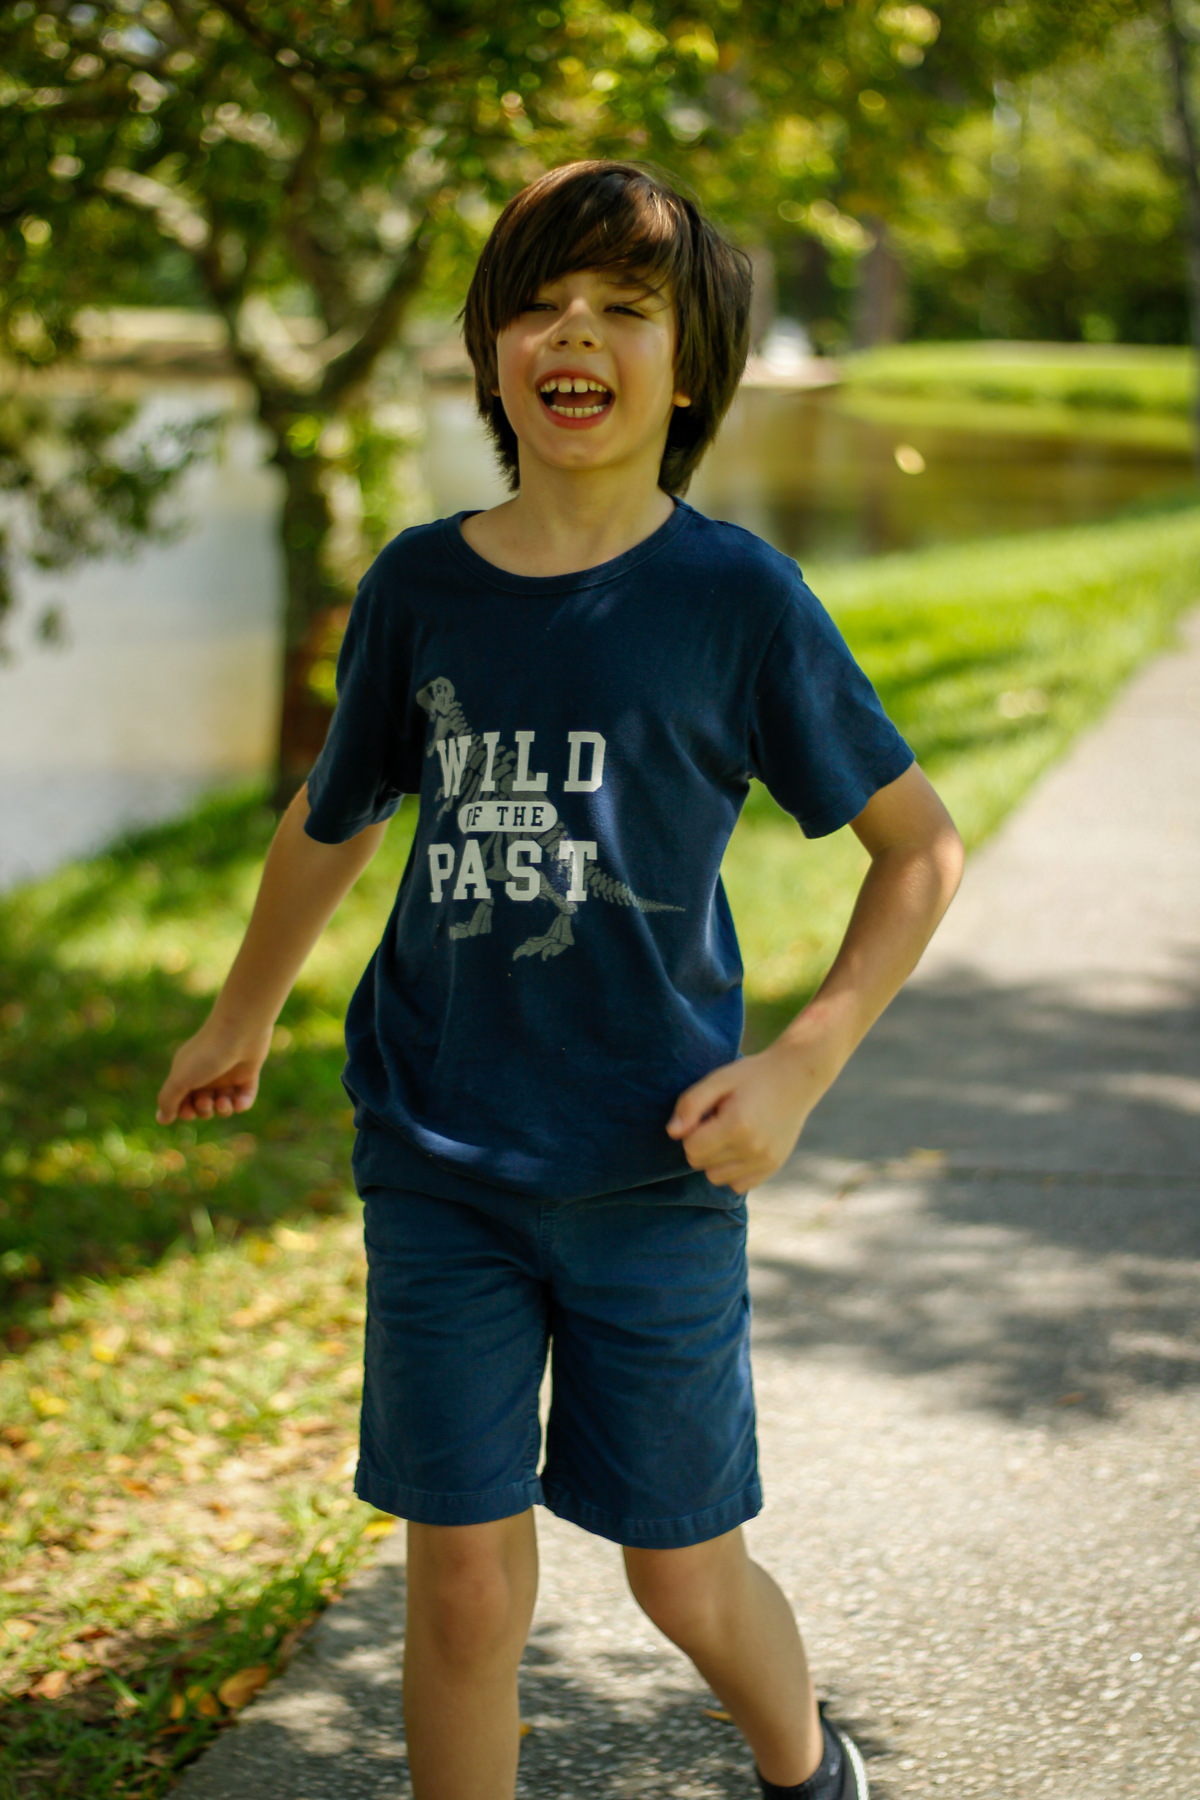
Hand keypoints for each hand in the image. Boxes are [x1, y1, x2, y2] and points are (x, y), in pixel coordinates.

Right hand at [156, 1018, 274, 1123]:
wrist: (240, 1030)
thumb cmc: (206, 1055)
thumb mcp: (180, 1079)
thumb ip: (168, 1100)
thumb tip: (161, 1120)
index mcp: (187, 1072)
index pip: (183, 1100)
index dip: (184, 1111)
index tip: (188, 1113)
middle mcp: (207, 1074)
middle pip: (204, 1106)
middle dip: (204, 1110)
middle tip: (206, 1102)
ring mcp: (228, 1074)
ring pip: (224, 1104)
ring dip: (223, 1110)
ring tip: (224, 1102)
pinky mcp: (248, 1073)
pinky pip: (245, 1097)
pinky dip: (242, 1104)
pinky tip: (239, 1102)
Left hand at [666, 1041, 826, 1193]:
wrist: (796, 1077)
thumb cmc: (752, 1076)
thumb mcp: (718, 1079)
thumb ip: (691, 1104)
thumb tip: (673, 1133)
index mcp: (737, 1126)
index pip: (691, 1148)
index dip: (692, 1130)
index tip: (706, 1114)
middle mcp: (753, 1149)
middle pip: (701, 1164)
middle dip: (702, 1144)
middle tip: (719, 1120)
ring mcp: (765, 1161)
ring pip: (716, 1177)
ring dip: (715, 1160)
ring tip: (730, 1134)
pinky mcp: (773, 1167)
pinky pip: (738, 1185)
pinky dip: (732, 1170)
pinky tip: (740, 1147)